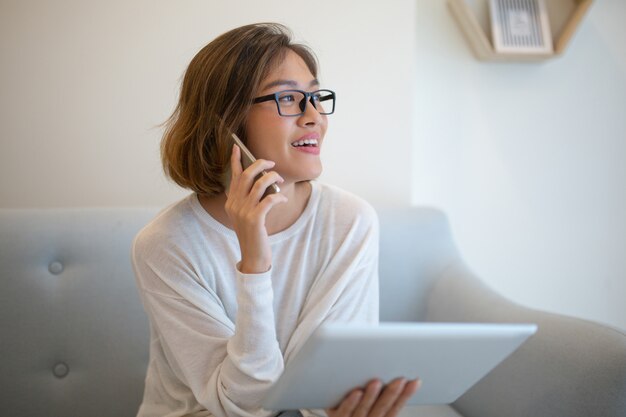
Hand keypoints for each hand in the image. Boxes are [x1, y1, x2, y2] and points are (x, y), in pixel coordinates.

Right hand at [225, 145, 286, 273]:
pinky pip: (269, 200)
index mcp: (230, 202)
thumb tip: (264, 180)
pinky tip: (282, 198)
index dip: (235, 161)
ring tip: (279, 179)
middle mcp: (234, 205)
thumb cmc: (254, 234)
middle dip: (260, 165)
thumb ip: (251, 198)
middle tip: (271, 164)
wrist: (253, 256)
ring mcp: (243, 212)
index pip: (233, 177)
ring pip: (259, 185)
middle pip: (246, 176)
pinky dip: (278, 196)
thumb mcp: (248, 214)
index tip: (237, 147)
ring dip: (272, 178)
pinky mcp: (254, 220)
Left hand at [326, 378, 419, 416]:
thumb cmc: (355, 409)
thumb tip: (398, 372)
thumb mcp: (372, 404)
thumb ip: (382, 393)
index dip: (406, 395)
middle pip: (382, 408)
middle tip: (400, 379)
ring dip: (371, 396)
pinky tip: (356, 393)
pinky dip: (350, 403)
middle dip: (392, 393)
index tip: (415, 381)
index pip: (395, 408)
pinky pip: (343, 411)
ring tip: (377, 382)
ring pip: (363, 409)